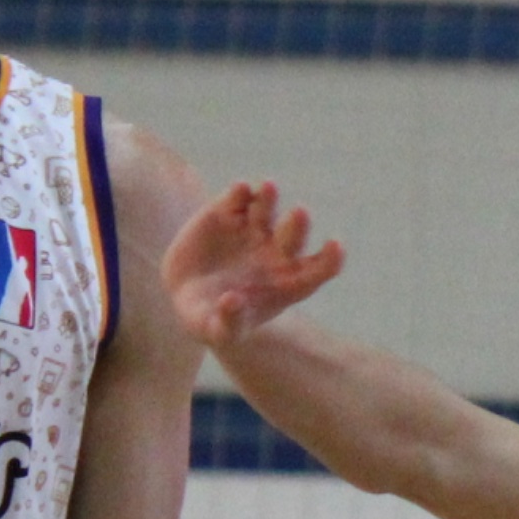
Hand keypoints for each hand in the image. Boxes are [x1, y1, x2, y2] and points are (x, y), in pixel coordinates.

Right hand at [164, 183, 347, 350]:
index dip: (330, 259)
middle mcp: (276, 253)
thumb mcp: (215, 330)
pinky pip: (238, 198)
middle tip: (300, 214)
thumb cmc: (209, 318)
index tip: (335, 246)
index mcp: (288, 283)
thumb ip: (229, 321)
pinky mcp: (226, 213)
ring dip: (269, 198)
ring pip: (268, 209)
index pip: (320, 269)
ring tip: (269, 187)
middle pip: (294, 236)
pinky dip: (240, 192)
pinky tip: (241, 189)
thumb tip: (233, 301)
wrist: (183, 294)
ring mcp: (253, 230)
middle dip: (297, 225)